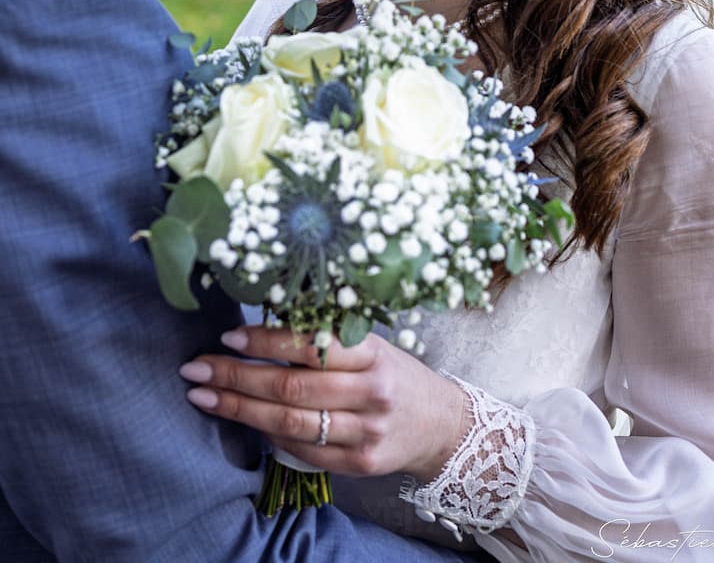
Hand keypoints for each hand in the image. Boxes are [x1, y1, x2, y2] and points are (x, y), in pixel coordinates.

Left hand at [178, 326, 468, 481]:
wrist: (440, 423)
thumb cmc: (393, 374)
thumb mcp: (370, 346)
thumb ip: (328, 340)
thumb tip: (263, 327)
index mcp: (372, 352)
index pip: (310, 345)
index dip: (265, 340)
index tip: (228, 337)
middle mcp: (371, 391)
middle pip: (291, 386)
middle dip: (237, 376)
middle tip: (197, 368)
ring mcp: (366, 430)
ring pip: (290, 422)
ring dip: (240, 409)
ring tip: (205, 396)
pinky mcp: (361, 463)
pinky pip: (304, 450)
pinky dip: (270, 436)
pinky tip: (245, 422)